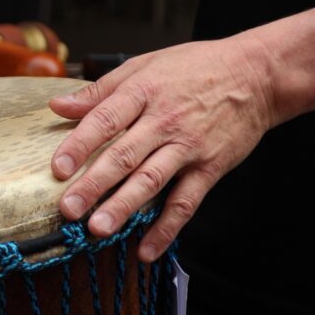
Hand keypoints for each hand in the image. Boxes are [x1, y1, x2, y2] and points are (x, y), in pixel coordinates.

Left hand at [50, 35, 277, 261]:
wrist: (256, 75)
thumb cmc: (194, 68)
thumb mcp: (143, 65)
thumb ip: (99, 91)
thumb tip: (57, 105)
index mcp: (143, 92)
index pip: (105, 120)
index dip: (79, 145)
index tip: (58, 169)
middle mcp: (164, 121)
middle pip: (124, 156)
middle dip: (94, 184)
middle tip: (69, 209)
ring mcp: (188, 146)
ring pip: (152, 181)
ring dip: (124, 207)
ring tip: (99, 228)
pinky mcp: (210, 167)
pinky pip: (186, 202)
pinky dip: (167, 228)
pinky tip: (146, 249)